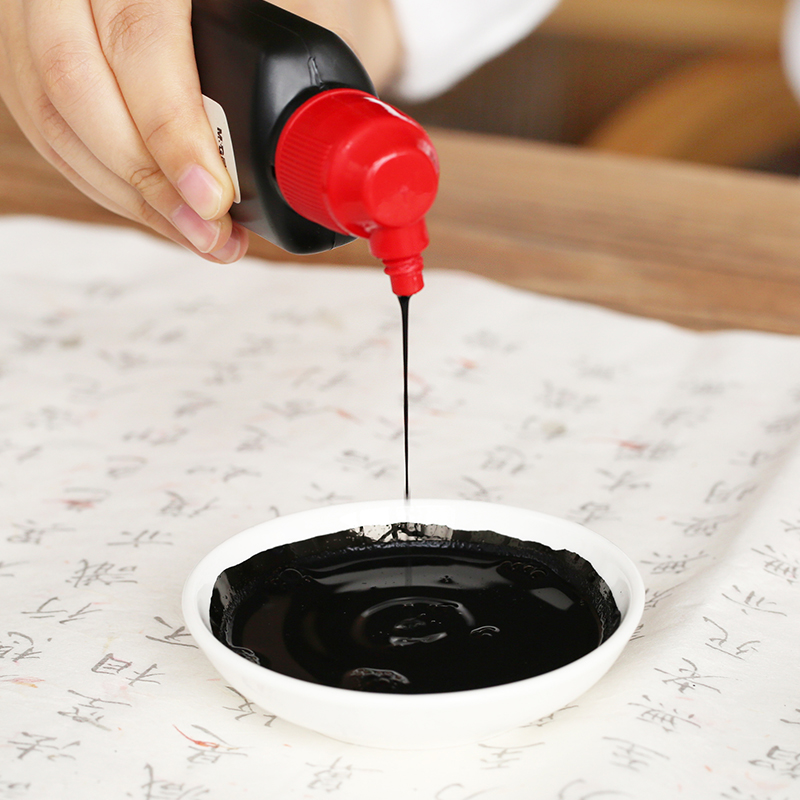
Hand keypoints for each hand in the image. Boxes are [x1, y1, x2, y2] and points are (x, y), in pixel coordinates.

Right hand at [0, 0, 399, 262]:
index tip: (214, 197)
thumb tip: (341, 153)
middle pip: (75, 85)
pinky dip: (105, 184)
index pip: (139, 39)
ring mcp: (39, 12)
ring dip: (128, 195)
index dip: (170, 129)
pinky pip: (46, 128)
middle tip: (208, 231)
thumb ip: (301, 41)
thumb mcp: (298, 2)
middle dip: (146, 179)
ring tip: (198, 237)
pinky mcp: (30, 52)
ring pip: (52, 115)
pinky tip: (160, 214)